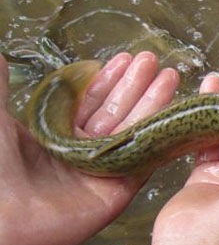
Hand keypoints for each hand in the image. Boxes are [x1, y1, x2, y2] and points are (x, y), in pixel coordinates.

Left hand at [0, 51, 179, 244]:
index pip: (89, 102)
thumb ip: (0, 85)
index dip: (108, 79)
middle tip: (152, 60)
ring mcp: (103, 171)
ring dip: (152, 103)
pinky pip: (144, 159)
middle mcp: (82, 152)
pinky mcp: (119, 190)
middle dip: (135, 85)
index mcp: (57, 135)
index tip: (125, 59)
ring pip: (133, 131)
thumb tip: (0, 54)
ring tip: (169, 75)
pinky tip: (174, 112)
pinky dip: (160, 136)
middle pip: (116, 113)